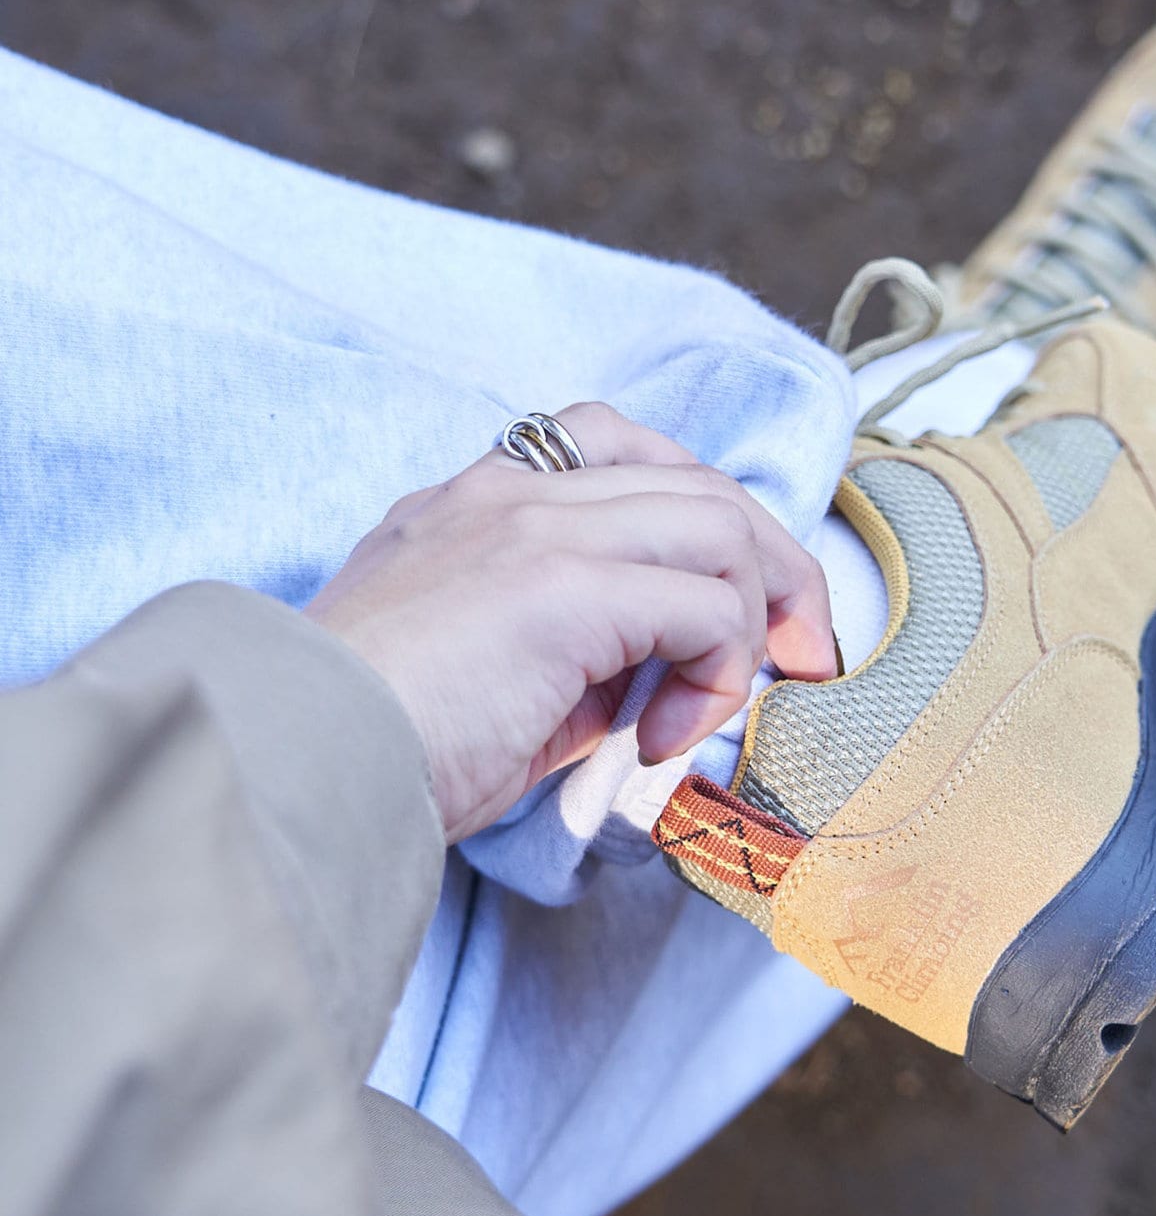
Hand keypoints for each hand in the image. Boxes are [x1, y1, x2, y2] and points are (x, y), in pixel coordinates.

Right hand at [303, 402, 836, 842]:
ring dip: (752, 622)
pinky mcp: (561, 584)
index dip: (709, 520)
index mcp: (482, 501)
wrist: (294, 762)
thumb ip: (576, 652)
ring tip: (714, 710)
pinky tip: (667, 736)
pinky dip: (717, 672)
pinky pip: (705, 602)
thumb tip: (664, 681)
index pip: (627, 453)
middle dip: (773, 567)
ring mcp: (537, 526)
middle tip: (800, 655)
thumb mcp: (488, 674)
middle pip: (699, 480)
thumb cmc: (379, 743)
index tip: (740, 611)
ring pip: (718, 525)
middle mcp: (512, 490)